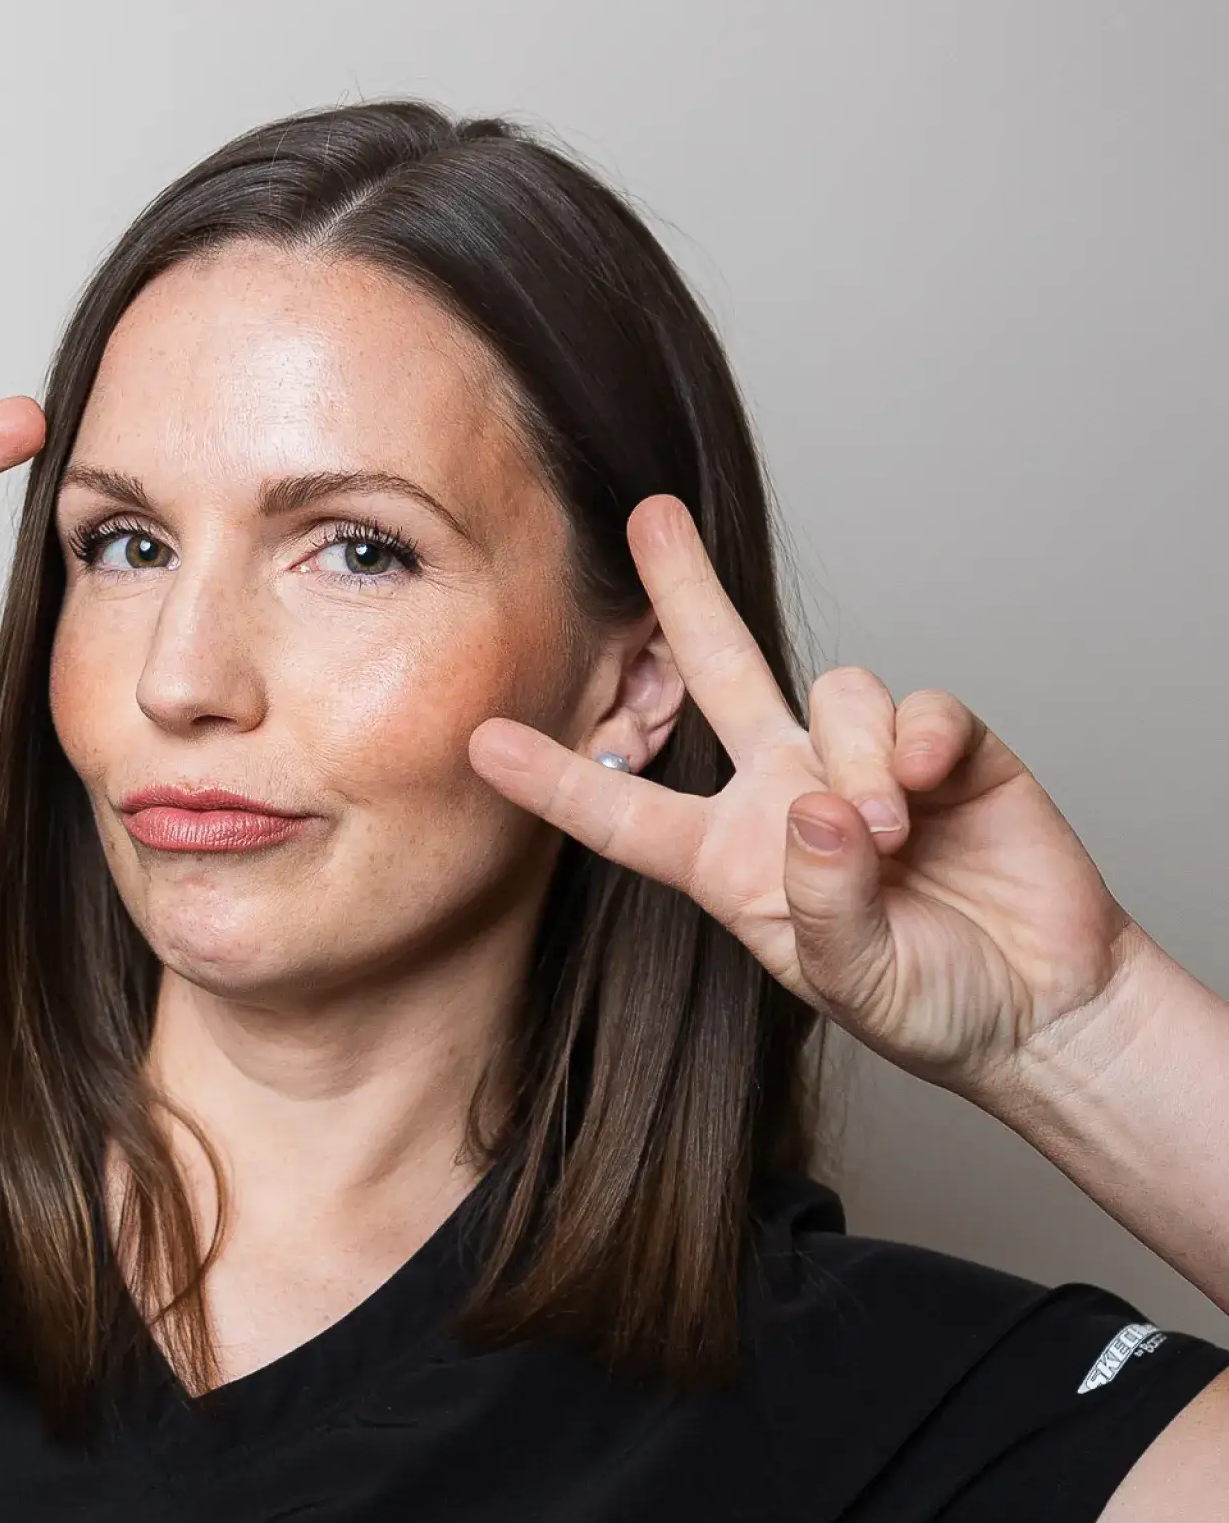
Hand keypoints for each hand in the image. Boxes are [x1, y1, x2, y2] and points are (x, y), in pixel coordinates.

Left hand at [469, 495, 1131, 1102]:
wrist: (1040, 1007)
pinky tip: (933, 784)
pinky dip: (922, 738)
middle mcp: (783, 795)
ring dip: (854, 757)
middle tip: (650, 515)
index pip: (626, 814)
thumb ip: (826, 906)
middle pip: (721, 671)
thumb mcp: (853, 983)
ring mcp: (862, 764)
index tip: (482, 745)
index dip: (557, 779)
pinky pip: (919, 703)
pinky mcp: (949, 749)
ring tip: (887, 836)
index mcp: (728, 862)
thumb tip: (818, 811)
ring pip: (832, 693)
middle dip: (689, 590)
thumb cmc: (927, 1003)